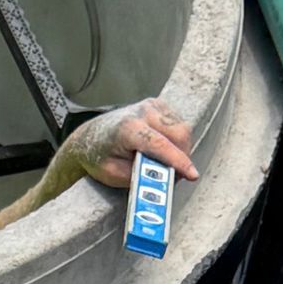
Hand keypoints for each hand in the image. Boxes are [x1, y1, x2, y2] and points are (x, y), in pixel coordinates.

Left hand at [65, 98, 198, 188]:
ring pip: (182, 129)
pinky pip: (178, 124)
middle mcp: (142, 111)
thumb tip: (165, 178)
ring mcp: (151, 105)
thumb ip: (139, 176)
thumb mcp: (114, 175)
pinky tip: (163, 150)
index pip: (160, 145)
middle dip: (182, 157)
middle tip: (174, 176)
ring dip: (180, 150)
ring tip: (164, 164)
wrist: (89, 137)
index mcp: (128, 128)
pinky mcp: (158, 105)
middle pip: (179, 134)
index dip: (178, 161)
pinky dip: (176, 141)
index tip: (192, 175)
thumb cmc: (99, 158)